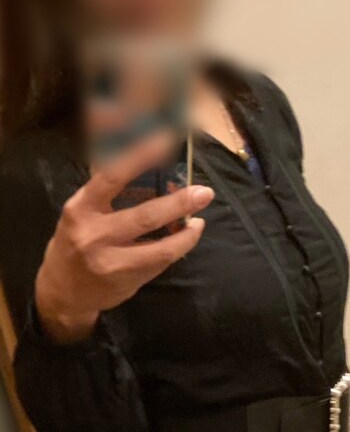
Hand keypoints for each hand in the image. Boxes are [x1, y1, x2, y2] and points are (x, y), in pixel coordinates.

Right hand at [34, 132, 214, 344]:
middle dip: (179, 203)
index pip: (112, 176)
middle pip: (146, 216)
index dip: (141, 156)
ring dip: (187, 234)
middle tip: (204, 193)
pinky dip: (177, 249)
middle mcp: (94, 234)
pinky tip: (186, 238)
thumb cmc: (76, 241)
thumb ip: (109, 195)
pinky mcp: (127, 282)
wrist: (63, 290)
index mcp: (81, 208)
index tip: (166, 141)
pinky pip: (160, 263)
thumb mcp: (82, 212)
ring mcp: (112, 261)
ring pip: (161, 247)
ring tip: (199, 220)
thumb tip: (153, 169)